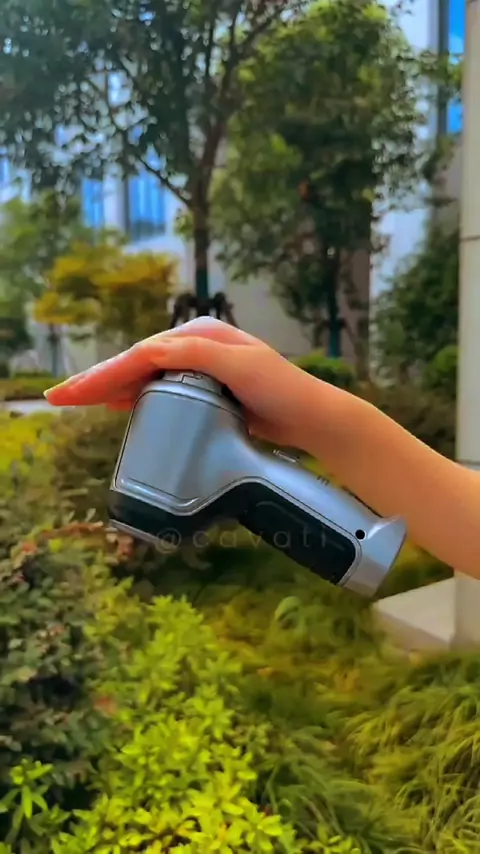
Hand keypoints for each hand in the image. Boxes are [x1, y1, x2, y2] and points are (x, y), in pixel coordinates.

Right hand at [44, 318, 324, 448]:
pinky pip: (160, 392)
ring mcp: (200, 370)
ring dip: (112, 388)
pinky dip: (135, 397)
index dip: (106, 372)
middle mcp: (197, 347)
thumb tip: (150, 351)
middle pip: (137, 363)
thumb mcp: (240, 364)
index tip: (74, 392)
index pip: (143, 353)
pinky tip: (119, 406)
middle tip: (61, 397)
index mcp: (201, 335)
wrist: (311, 417)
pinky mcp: (206, 392)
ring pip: (144, 377)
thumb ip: (196, 355)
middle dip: (98, 379)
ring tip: (78, 400)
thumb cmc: (281, 389)